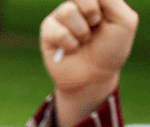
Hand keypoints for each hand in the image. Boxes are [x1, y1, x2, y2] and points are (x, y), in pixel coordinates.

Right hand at [42, 0, 138, 126]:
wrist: (94, 76)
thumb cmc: (111, 49)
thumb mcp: (124, 21)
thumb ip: (111, 1)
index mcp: (95, 1)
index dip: (98, 7)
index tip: (104, 19)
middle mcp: (77, 5)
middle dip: (91, 14)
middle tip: (95, 27)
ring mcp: (60, 17)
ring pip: (66, 11)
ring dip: (81, 31)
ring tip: (83, 41)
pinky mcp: (47, 32)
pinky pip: (56, 31)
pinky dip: (69, 43)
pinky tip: (72, 49)